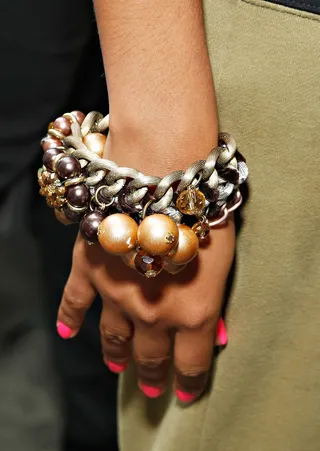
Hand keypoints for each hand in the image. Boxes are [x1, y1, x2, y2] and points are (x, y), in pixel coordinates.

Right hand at [56, 217, 234, 401]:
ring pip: (114, 336)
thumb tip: (217, 334)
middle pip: (151, 355)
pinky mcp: (90, 269)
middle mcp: (152, 313)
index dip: (190, 382)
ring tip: (117, 366)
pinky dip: (68, 318)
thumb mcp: (224, 262)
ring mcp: (117, 294)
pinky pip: (74, 302)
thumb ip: (214, 302)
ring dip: (116, 354)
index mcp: (191, 314)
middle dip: (153, 374)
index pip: (191, 363)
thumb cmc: (203, 213)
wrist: (163, 177)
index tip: (187, 393)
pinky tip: (66, 333)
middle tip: (153, 387)